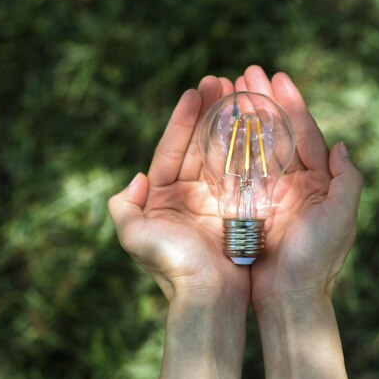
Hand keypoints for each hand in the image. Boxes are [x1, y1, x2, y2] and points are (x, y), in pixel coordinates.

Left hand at [108, 76, 249, 303]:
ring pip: (220, 153)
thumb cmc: (172, 267)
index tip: (194, 92)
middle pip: (197, 144)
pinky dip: (245, 149)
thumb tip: (136, 178)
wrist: (209, 298)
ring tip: (237, 92)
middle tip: (219, 81)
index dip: (181, 120)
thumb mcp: (135, 238)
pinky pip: (240, 172)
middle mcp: (186, 193)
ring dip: (227, 123)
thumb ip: (124, 208)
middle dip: (207, 112)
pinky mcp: (235, 207)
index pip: (170, 149)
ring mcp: (212, 198)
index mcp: (161, 196)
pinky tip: (253, 124)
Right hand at [235, 66, 362, 304]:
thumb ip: (348, 181)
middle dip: (262, 102)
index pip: (305, 134)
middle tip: (246, 72)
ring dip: (243, 118)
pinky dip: (228, 149)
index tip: (277, 78)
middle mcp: (294, 183)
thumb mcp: (342, 219)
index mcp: (319, 182)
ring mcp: (269, 194)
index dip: (291, 105)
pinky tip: (217, 127)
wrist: (290, 299)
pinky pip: (237, 173)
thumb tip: (341, 145)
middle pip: (277, 134)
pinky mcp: (248, 208)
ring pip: (254, 148)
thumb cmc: (319, 260)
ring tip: (229, 90)